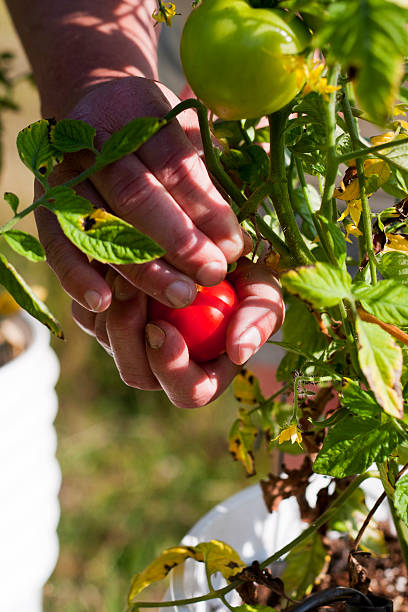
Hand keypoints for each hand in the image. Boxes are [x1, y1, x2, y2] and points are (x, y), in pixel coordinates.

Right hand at [35, 76, 245, 312]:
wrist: (94, 109)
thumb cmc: (154, 133)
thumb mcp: (187, 135)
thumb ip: (212, 180)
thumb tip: (241, 243)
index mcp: (137, 112)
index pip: (176, 164)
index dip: (207, 208)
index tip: (235, 246)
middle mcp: (93, 139)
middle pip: (137, 194)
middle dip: (179, 241)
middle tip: (212, 274)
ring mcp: (63, 172)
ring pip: (101, 223)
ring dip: (141, 267)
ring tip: (179, 295)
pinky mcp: (45, 204)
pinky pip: (57, 243)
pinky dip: (77, 274)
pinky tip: (103, 302)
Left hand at [72, 258, 284, 408]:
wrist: (208, 252)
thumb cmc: (242, 279)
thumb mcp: (263, 292)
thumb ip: (259, 320)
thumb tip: (239, 353)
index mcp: (203, 374)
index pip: (187, 392)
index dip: (172, 368)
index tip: (163, 329)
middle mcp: (162, 368)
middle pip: (136, 373)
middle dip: (129, 333)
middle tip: (132, 289)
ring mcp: (130, 347)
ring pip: (107, 342)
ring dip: (113, 306)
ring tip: (126, 264)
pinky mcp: (103, 321)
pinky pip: (88, 315)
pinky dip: (97, 290)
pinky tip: (115, 261)